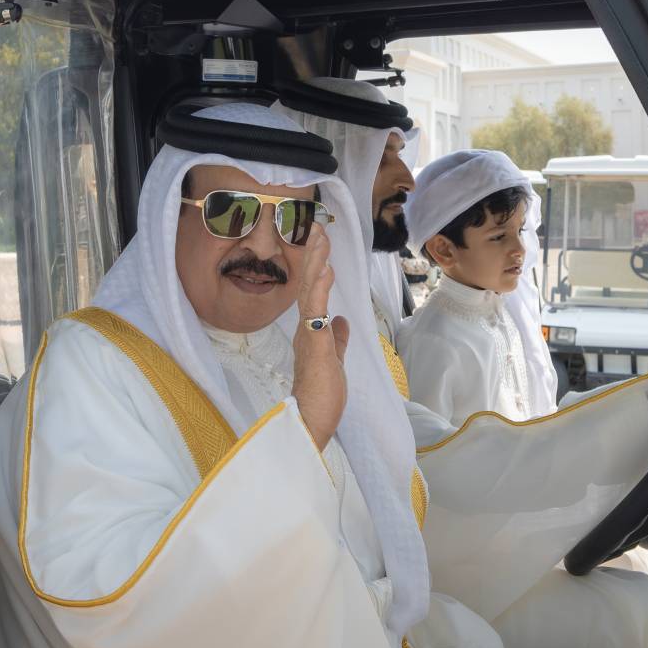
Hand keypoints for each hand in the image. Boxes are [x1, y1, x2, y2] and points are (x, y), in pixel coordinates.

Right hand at [291, 225, 349, 451]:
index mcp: (311, 332)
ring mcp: (308, 336)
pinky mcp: (313, 346)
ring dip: (315, 263)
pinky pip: (315, 312)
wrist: (310, 421)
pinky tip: (325, 270)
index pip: (314, 292)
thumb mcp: (334, 360)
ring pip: (310, 292)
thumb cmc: (320, 396)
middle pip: (309, 285)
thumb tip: (342, 322)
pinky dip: (319, 289)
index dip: (317, 266)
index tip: (320, 242)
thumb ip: (337, 340)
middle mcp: (306, 329)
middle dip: (314, 255)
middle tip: (316, 226)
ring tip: (319, 237)